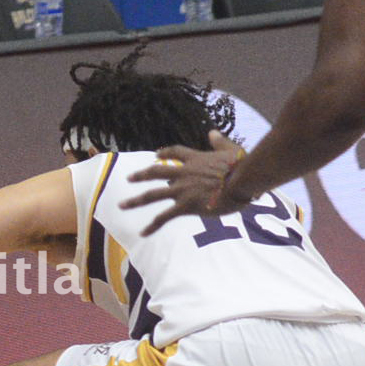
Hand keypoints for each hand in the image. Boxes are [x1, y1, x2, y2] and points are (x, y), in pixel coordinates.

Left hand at [119, 131, 246, 232]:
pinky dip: (152, 226)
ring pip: (152, 195)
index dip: (165, 153)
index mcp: (195, 159)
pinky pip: (164, 217)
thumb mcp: (231, 149)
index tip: (156, 154)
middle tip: (129, 178)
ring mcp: (182, 189)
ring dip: (135, 200)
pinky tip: (143, 233)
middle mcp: (184, 173)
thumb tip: (212, 133)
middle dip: (141, 175)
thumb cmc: (242, 166)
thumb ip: (220, 142)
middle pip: (156, 172)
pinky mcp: (185, 205)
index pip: (175, 153)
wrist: (242, 180)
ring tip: (122, 205)